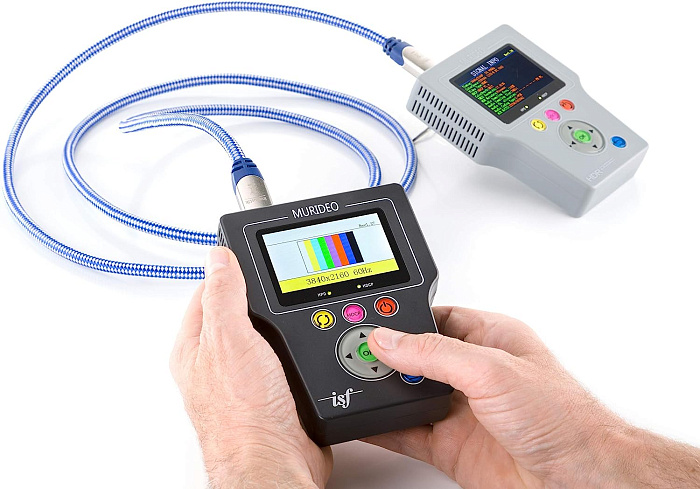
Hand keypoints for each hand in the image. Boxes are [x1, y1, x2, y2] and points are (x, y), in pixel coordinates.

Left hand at [170, 247, 331, 488]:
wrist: (277, 460)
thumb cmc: (244, 415)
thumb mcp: (230, 340)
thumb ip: (223, 296)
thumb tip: (218, 257)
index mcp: (195, 347)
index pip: (207, 292)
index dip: (229, 271)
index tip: (249, 255)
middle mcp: (217, 362)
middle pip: (239, 311)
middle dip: (262, 297)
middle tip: (280, 278)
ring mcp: (247, 377)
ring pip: (267, 334)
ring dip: (284, 322)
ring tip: (297, 306)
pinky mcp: (275, 390)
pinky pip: (288, 356)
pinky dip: (300, 345)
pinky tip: (309, 341)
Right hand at [365, 307, 632, 487]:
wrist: (579, 481)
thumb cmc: (563, 418)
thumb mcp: (491, 370)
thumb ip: (434, 353)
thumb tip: (389, 339)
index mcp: (489, 338)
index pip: (436, 318)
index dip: (404, 319)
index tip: (372, 323)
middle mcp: (473, 372)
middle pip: (416, 357)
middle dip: (387, 357)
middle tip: (354, 354)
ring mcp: (460, 410)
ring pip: (408, 395)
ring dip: (382, 392)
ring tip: (350, 382)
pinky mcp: (450, 446)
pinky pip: (405, 433)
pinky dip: (381, 428)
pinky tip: (363, 420)